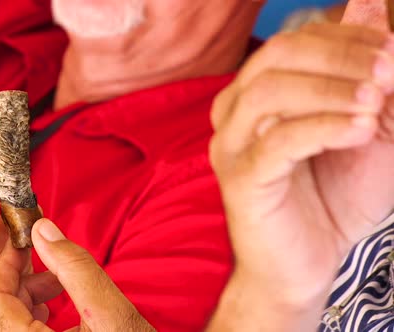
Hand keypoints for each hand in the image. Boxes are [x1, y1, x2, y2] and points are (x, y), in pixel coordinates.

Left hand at [0, 218, 154, 331]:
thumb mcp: (111, 313)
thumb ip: (75, 268)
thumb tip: (43, 229)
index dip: (4, 265)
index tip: (23, 241)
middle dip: (11, 282)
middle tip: (39, 262)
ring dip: (17, 300)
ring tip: (52, 285)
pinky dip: (21, 320)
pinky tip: (50, 311)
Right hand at [208, 21, 393, 330]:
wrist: (306, 266)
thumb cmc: (334, 197)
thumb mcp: (365, 126)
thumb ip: (363, 72)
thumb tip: (369, 4)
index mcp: (256, 95)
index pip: (294, 42)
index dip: (347, 37)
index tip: (393, 50)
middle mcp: (234, 113)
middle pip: (276, 56)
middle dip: (340, 55)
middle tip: (390, 68)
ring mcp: (231, 147)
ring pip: (268, 92)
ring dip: (330, 89)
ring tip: (376, 102)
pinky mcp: (240, 181)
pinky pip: (275, 143)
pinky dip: (322, 128)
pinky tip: (359, 130)